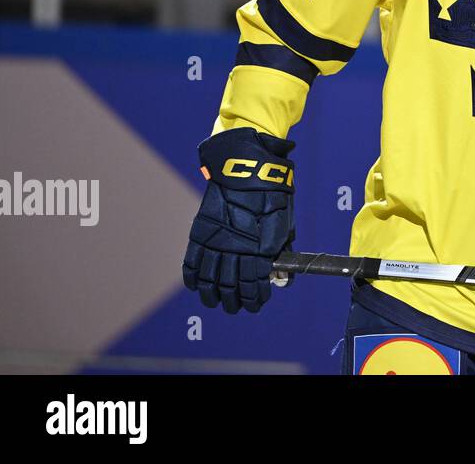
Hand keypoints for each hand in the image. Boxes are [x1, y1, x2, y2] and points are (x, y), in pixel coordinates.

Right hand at [182, 128, 295, 314]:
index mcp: (258, 248)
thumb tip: (281, 276)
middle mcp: (234, 249)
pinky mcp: (200, 232)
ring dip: (212, 295)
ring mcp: (214, 241)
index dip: (255, 298)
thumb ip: (280, 249)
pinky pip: (191, 262)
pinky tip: (197, 286)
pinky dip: (192, 277)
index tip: (257, 304)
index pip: (253, 284)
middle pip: (230, 286)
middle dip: (234, 301)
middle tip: (236, 307)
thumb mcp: (283, 222)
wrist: (246, 167)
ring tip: (215, 303)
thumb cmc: (271, 194)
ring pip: (209, 280)